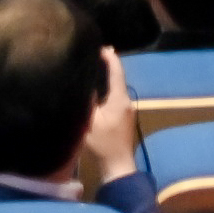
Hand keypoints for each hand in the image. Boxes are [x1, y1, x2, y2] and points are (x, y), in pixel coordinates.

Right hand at [76, 50, 139, 189]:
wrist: (118, 166)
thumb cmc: (103, 144)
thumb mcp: (90, 121)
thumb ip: (88, 100)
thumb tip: (85, 83)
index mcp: (119, 99)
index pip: (117, 71)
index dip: (110, 57)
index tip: (101, 46)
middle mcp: (127, 101)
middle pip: (118, 77)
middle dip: (108, 65)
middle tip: (93, 54)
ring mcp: (128, 109)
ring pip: (117, 87)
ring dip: (107, 77)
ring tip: (93, 68)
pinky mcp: (125, 117)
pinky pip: (117, 96)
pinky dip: (109, 88)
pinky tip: (98, 89)